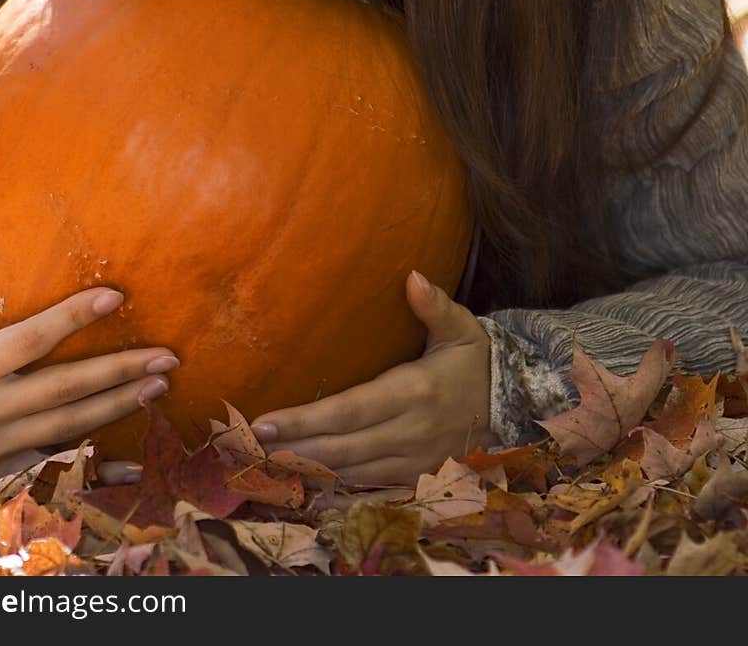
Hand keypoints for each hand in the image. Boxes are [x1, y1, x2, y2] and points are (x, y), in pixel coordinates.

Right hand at [0, 202, 178, 487]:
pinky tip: (135, 461)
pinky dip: (98, 468)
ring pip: (69, 427)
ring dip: (118, 406)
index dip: (71, 317)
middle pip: (63, 389)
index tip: (115, 294)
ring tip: (159, 385)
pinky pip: (58, 468)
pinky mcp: (2, 475)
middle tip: (168, 354)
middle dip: (118, 370)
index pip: (27, 341)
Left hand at [248, 270, 492, 486]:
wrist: (511, 405)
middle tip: (250, 443)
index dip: (305, 420)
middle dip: (293, 447)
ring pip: (350, 472)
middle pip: (340, 448)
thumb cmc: (474, 361)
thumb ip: (435, 305)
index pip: (349, 411)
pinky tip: (304, 476)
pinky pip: (367, 485)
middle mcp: (410, 432)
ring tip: (265, 458)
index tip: (266, 420)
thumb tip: (412, 276)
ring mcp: (412, 460)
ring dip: (307, 468)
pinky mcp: (414, 476)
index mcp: (414, 392)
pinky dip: (334, 483)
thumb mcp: (461, 328)